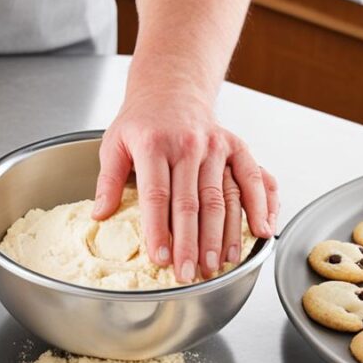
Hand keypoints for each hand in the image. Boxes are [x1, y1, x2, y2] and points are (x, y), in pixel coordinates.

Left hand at [92, 95, 278, 281]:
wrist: (172, 87)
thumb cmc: (141, 121)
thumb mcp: (114, 143)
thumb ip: (107, 180)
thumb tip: (99, 214)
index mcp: (153, 146)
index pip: (157, 196)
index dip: (159, 230)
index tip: (160, 258)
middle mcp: (188, 146)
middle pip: (192, 203)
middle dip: (190, 244)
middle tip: (188, 274)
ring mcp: (216, 146)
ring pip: (223, 197)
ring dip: (222, 235)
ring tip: (217, 265)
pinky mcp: (236, 147)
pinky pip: (254, 178)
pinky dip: (261, 206)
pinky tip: (263, 231)